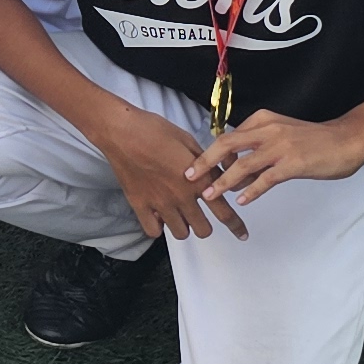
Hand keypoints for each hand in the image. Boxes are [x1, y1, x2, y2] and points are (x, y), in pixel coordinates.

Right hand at [104, 104, 231, 239]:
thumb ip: (206, 162)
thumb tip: (217, 173)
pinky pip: (154, 231)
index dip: (236, 226)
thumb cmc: (154, 130)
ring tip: (178, 213)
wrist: (122, 131)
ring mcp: (160, 204)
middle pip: (203, 229)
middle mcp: (181, 197)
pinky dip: (159, 226)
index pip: (224, 212)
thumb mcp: (188, 141)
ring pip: (181, 233)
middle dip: (206, 224)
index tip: (241, 233)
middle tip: (201, 215)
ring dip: (184, 225)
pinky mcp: (140, 205)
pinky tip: (159, 215)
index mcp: (198, 180)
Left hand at [188, 109, 363, 207]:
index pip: (228, 137)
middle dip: (204, 162)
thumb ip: (257, 150)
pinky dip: (251, 190)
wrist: (347, 139)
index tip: (196, 169)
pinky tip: (241, 201)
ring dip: (222, 181)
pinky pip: (266, 178)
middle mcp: (268, 129)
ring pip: (243, 164)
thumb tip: (235, 175)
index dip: (210, 154)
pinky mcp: (294, 163)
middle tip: (188, 178)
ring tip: (209, 195)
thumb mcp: (281, 136)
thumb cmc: (313, 140)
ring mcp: (281, 146)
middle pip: (226, 145)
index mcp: (262, 120)